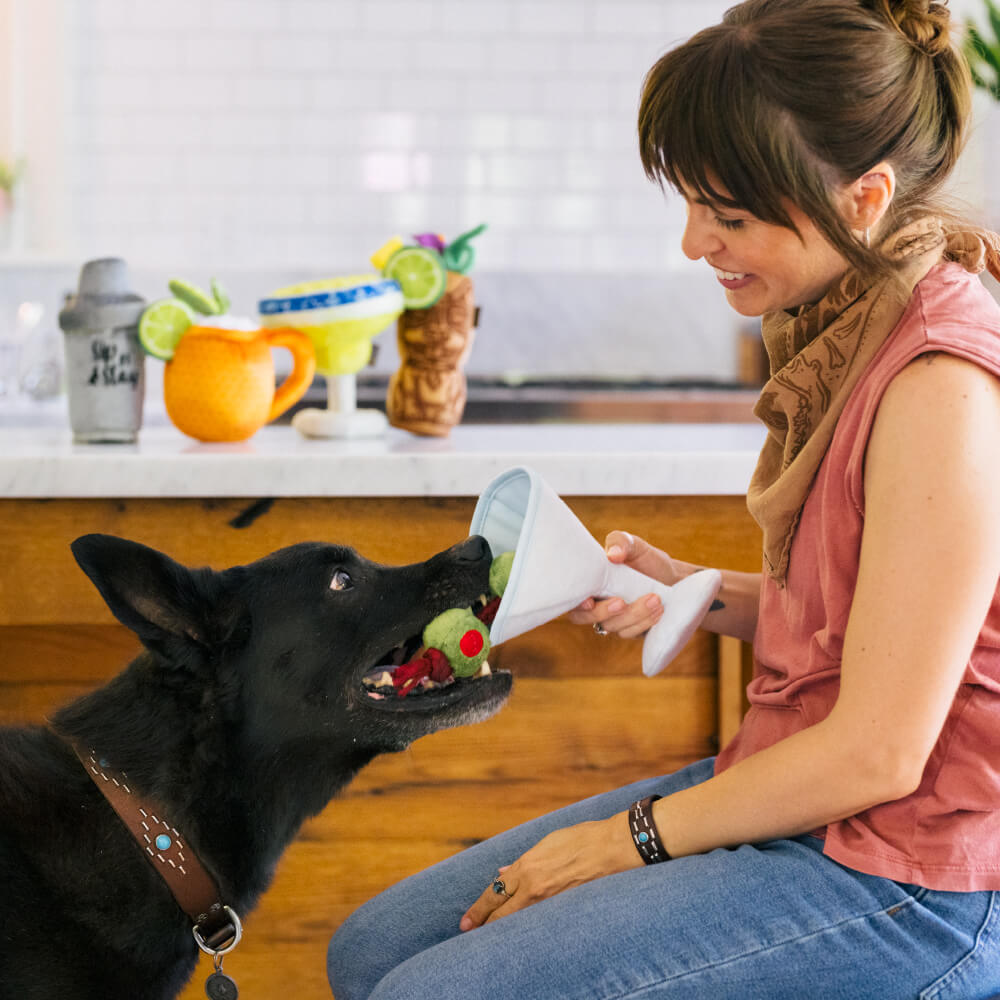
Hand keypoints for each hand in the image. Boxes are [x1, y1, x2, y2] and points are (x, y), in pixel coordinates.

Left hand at [459, 816, 639, 930]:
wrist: (612, 848)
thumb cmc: (581, 839)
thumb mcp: (547, 843)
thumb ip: (523, 860)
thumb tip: (505, 870)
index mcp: (527, 866)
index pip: (494, 892)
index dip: (479, 908)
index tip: (466, 921)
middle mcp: (534, 887)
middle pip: (501, 912)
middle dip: (483, 923)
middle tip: (468, 932)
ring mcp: (550, 901)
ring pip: (518, 920)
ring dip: (503, 928)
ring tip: (490, 936)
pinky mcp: (565, 908)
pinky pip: (540, 921)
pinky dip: (528, 927)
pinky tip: (522, 933)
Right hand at [566, 531, 671, 637]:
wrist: (673, 578)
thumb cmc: (647, 560)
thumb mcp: (634, 545)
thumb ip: (621, 543)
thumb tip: (613, 554)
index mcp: (589, 583)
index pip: (571, 597)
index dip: (575, 603)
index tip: (589, 601)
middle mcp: (595, 603)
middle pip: (583, 618)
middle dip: (602, 613)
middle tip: (622, 602)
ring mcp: (612, 619)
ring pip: (611, 626)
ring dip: (633, 615)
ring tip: (655, 599)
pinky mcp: (629, 630)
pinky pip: (629, 633)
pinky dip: (644, 623)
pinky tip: (658, 611)